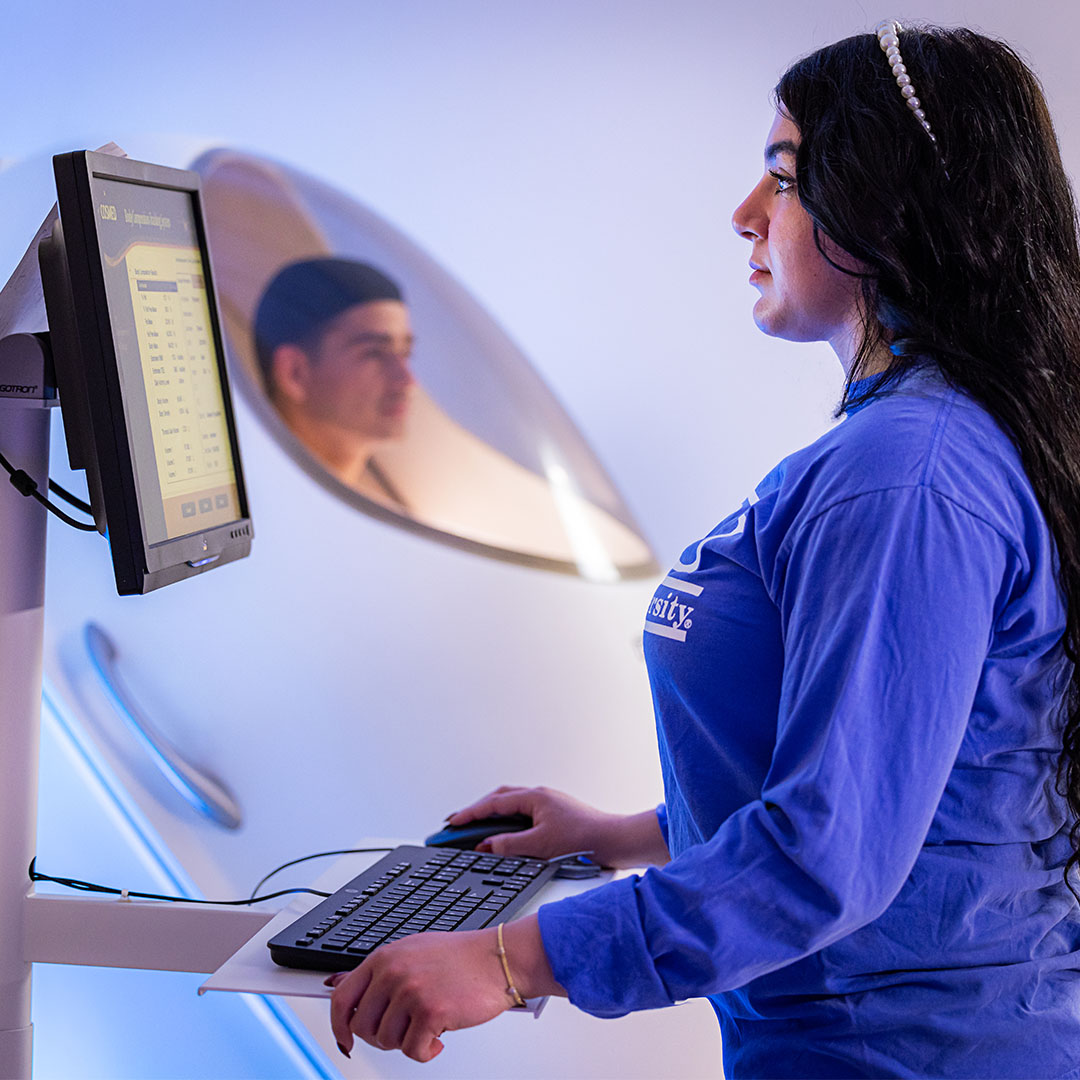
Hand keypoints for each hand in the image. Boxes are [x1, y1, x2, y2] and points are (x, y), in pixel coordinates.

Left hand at [328, 929, 510, 1062]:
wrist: (497, 959)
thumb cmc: (458, 958)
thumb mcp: (411, 952)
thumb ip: (378, 972)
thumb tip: (339, 986)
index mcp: (384, 957)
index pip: (341, 998)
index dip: (338, 1026)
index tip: (345, 1039)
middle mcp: (393, 972)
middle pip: (362, 1026)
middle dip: (381, 1036)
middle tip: (404, 1029)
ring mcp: (411, 991)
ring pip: (386, 1041)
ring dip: (407, 1041)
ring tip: (426, 1025)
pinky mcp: (431, 1012)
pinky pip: (412, 1052)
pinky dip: (426, 1051)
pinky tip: (439, 1036)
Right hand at [448, 785, 668, 867]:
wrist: (615, 841)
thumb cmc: (585, 839)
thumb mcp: (539, 846)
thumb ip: (509, 845)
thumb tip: (486, 846)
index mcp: (534, 797)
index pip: (493, 803)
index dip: (469, 814)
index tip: (451, 823)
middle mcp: (540, 796)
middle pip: (499, 799)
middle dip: (476, 811)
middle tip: (457, 823)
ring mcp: (548, 804)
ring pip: (511, 805)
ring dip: (492, 815)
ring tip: (474, 829)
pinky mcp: (555, 815)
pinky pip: (523, 813)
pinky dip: (507, 822)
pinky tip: (504, 834)